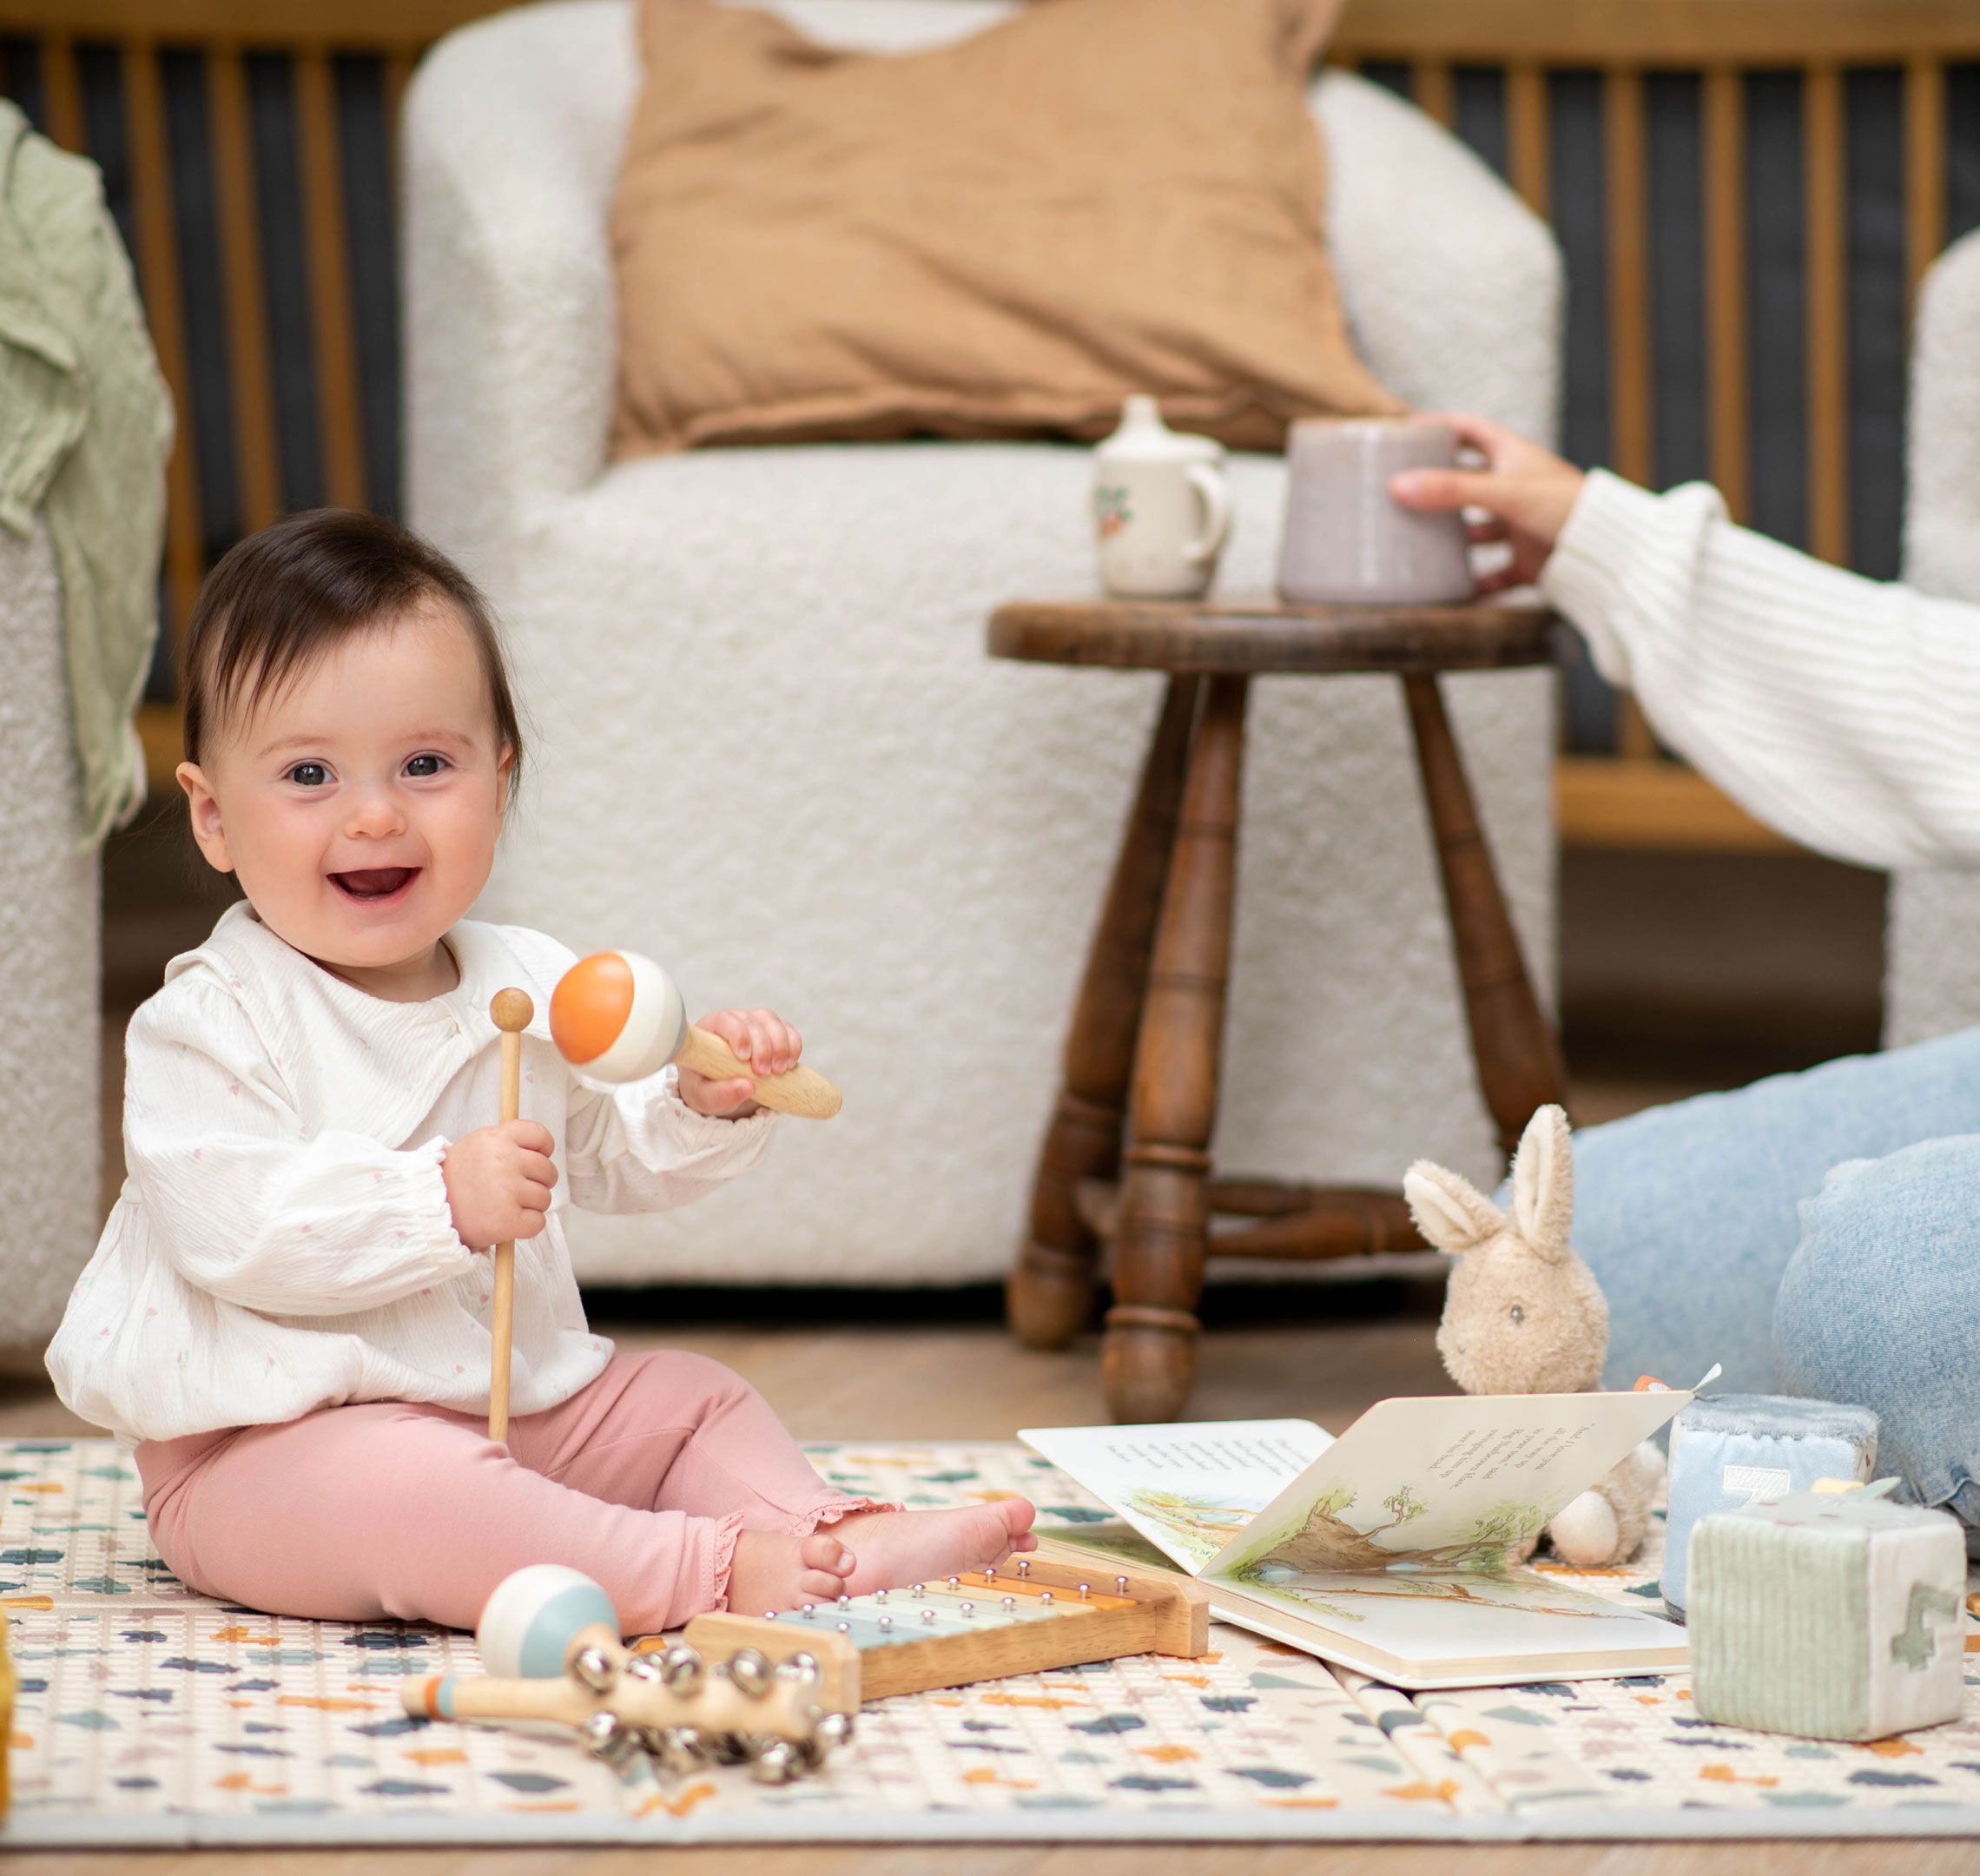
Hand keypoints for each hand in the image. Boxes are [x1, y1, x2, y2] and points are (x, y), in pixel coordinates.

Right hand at [443, 1120, 556, 1249]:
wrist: (426, 1210)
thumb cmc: (456, 1179)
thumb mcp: (476, 1145)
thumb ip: (507, 1142)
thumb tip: (541, 1150)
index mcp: (496, 1138)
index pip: (540, 1135)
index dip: (543, 1149)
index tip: (537, 1158)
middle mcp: (504, 1160)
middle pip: (547, 1170)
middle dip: (538, 1181)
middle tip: (516, 1189)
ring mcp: (507, 1190)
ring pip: (544, 1198)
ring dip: (531, 1205)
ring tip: (506, 1205)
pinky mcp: (507, 1220)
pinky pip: (538, 1223)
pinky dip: (527, 1226)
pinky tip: (508, 1221)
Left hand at [678, 1008, 802, 1118]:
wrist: (724, 1090)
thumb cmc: (708, 1088)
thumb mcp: (707, 1097)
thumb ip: (722, 1094)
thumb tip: (748, 1087)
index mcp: (710, 1030)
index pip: (725, 1020)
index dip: (738, 1034)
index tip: (744, 1058)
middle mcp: (734, 1022)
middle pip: (752, 1022)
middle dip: (763, 1047)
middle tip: (764, 1073)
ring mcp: (755, 1024)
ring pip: (773, 1023)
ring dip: (781, 1046)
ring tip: (780, 1070)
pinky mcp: (774, 1033)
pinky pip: (788, 1031)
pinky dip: (793, 1046)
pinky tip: (790, 1064)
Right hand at [1387, 413, 1586, 593]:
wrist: (1608, 549)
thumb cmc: (1564, 505)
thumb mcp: (1501, 492)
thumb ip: (1451, 490)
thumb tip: (1398, 487)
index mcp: (1513, 456)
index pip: (1469, 431)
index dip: (1439, 427)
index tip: (1408, 432)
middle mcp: (1516, 487)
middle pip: (1468, 482)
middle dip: (1438, 489)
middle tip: (1402, 493)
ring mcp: (1522, 524)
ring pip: (1480, 530)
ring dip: (1455, 540)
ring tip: (1420, 546)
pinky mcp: (1530, 558)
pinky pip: (1497, 572)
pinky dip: (1478, 583)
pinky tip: (1456, 592)